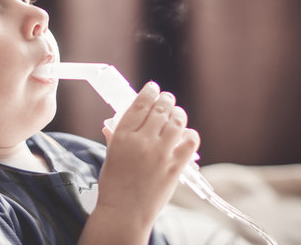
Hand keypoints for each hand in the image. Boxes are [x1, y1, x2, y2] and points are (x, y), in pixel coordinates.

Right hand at [97, 82, 199, 228]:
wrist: (125, 213)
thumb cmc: (113, 185)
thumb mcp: (110, 156)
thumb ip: (114, 136)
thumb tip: (112, 122)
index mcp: (123, 136)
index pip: (140, 104)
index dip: (149, 92)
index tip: (153, 88)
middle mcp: (142, 142)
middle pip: (160, 109)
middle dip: (166, 100)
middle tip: (167, 98)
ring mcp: (160, 154)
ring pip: (177, 122)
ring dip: (178, 113)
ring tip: (177, 113)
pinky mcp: (175, 167)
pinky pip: (190, 142)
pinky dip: (190, 134)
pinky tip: (186, 133)